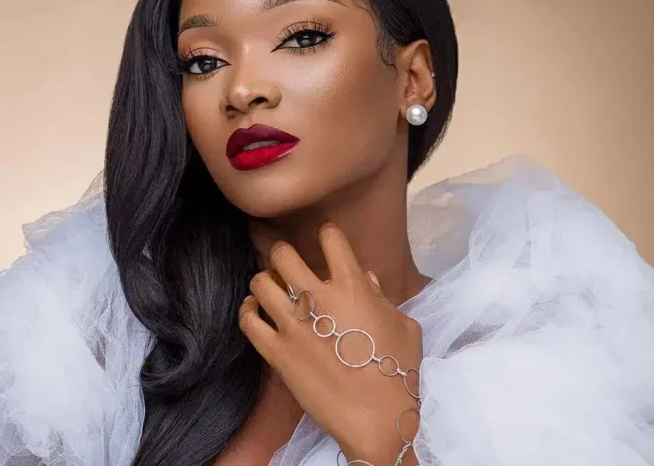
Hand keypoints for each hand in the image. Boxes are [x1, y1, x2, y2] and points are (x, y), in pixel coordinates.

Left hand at [238, 222, 422, 461]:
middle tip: (287, 264)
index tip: (327, 240)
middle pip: (284, 255)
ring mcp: (292, 326)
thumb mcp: (405, 327)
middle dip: (283, 254)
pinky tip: (255, 311)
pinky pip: (248, 320)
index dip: (328, 235)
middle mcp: (318, 299)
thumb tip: (367, 280)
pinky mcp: (276, 352)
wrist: (376, 419)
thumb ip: (383, 298)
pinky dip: (248, 310)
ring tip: (271, 289)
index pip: (331, 239)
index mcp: (352, 287)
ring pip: (261, 283)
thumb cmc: (398, 372)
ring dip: (265, 282)